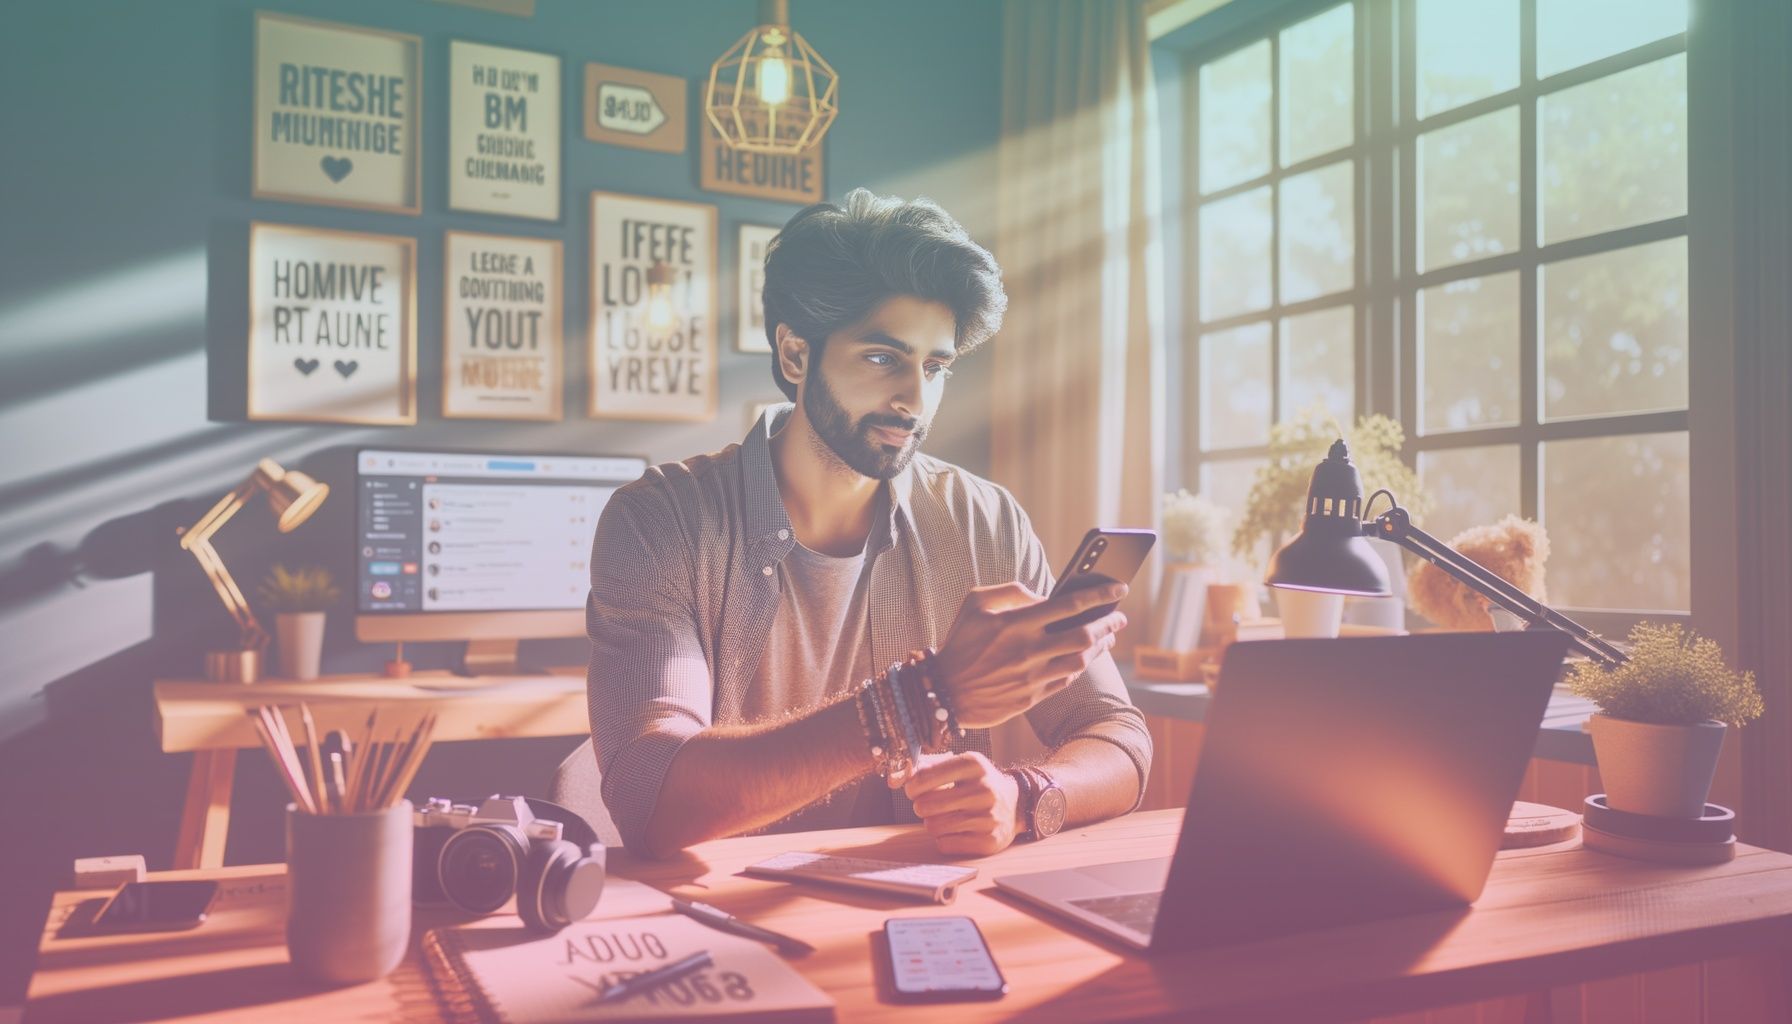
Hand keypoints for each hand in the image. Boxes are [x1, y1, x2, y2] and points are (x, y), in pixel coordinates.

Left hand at [904, 752, 1021, 856]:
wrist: (1015, 804)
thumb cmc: (978, 783)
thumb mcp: (959, 765)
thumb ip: (926, 766)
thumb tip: (897, 776)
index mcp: (974, 764)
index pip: (924, 777)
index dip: (912, 786)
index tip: (914, 789)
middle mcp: (984, 789)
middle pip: (925, 805)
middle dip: (921, 806)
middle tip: (928, 805)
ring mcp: (988, 816)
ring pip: (934, 826)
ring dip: (932, 823)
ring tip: (944, 816)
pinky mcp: (988, 841)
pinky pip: (945, 844)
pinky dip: (944, 839)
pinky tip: (956, 830)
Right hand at [934, 581, 1127, 728]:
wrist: (944, 691)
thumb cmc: (961, 641)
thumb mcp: (975, 603)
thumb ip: (1011, 590)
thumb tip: (1043, 594)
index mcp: (1016, 623)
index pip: (1069, 604)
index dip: (1099, 595)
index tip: (1118, 588)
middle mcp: (1028, 650)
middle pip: (1084, 635)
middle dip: (1109, 623)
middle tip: (1120, 616)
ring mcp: (1032, 676)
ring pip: (1080, 661)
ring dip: (1101, 647)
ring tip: (1109, 636)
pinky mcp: (1031, 698)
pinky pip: (1067, 681)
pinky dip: (1080, 667)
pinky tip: (1085, 657)